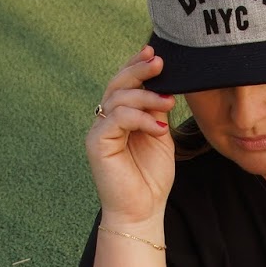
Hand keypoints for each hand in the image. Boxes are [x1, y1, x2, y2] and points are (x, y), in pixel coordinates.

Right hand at [86, 47, 175, 225]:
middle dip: (138, 70)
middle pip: (118, 84)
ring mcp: (99, 131)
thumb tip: (163, 84)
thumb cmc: (151, 179)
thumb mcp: (160, 136)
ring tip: (168, 104)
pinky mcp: (97, 143)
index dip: (136, 65)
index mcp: (120, 117)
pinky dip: (140, 119)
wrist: (142, 212)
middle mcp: (106, 120)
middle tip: (159, 63)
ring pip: (118, 98)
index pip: (125, 84)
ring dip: (146, 97)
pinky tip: (159, 128)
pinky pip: (117, 118)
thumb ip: (157, 111)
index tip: (155, 54)